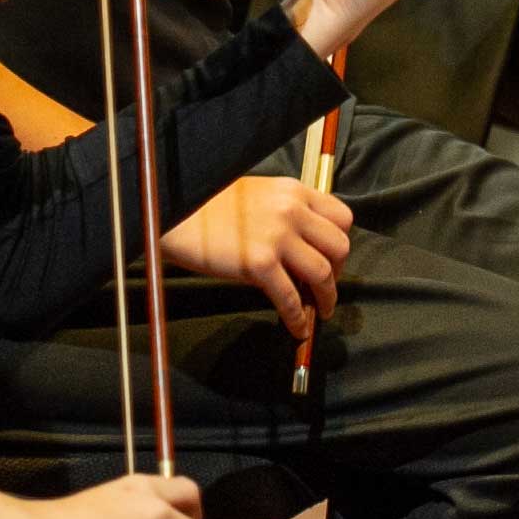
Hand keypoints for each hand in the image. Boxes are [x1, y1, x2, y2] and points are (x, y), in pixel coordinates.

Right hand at [162, 173, 352, 334]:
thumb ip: (284, 211)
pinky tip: (296, 328)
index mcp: (293, 190)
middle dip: (338, 272)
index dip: (340, 243)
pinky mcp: (258, 263)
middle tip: (324, 287)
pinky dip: (298, 318)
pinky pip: (291, 298)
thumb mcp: (257, 194)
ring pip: (322, 273)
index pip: (342, 216)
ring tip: (318, 311)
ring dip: (325, 298)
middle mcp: (291, 209)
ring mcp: (276, 236)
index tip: (332, 260)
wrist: (175, 210)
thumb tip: (303, 246)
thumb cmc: (209, 205)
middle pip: (339, 246)